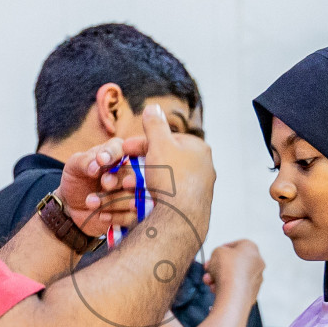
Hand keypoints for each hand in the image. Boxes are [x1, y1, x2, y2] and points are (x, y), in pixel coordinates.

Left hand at [57, 136, 145, 237]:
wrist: (73, 206)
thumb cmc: (77, 180)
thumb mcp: (74, 167)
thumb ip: (84, 162)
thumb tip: (96, 166)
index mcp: (116, 153)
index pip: (121, 148)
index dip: (113, 154)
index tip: (101, 161)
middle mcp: (129, 170)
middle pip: (132, 174)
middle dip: (117, 180)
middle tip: (105, 184)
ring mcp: (133, 192)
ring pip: (133, 196)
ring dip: (112, 201)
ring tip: (90, 202)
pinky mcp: (133, 212)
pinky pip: (133, 216)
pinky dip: (116, 217)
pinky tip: (101, 215)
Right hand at [138, 103, 215, 240]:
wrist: (181, 219)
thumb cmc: (171, 177)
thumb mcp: (158, 144)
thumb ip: (155, 125)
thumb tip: (153, 107)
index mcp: (198, 148)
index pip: (167, 139)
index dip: (143, 143)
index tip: (125, 150)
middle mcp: (203, 168)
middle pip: (166, 160)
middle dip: (142, 164)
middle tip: (124, 170)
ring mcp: (200, 189)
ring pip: (165, 180)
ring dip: (144, 181)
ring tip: (127, 186)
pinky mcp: (193, 207)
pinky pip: (169, 197)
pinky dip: (152, 197)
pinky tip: (139, 201)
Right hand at [204, 240, 265, 300]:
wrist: (234, 293)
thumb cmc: (228, 270)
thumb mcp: (216, 252)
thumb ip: (218, 252)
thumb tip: (218, 259)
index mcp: (251, 248)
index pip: (235, 245)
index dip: (221, 250)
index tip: (213, 255)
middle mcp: (257, 263)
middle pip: (233, 262)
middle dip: (218, 266)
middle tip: (208, 269)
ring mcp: (256, 278)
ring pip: (233, 276)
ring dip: (219, 278)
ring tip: (208, 281)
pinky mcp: (252, 292)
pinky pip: (236, 287)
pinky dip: (226, 287)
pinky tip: (215, 289)